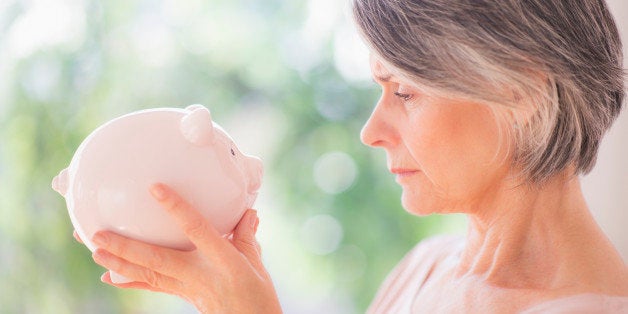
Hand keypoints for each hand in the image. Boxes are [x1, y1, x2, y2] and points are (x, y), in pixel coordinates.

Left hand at [88, 183, 281, 313]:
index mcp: (223, 260)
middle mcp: (200, 274)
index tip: (155, 189)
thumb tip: (247, 211)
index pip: (196, 230)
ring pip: (149, 274)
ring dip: (120, 264)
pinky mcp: (183, 295)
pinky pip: (154, 286)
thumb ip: (247, 236)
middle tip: (98, 235)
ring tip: (96, 251)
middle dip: (127, 247)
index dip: (176, 209)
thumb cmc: (258, 297)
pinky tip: (108, 277)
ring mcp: (188, 287)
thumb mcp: (256, 264)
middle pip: (158, 259)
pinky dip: (131, 281)